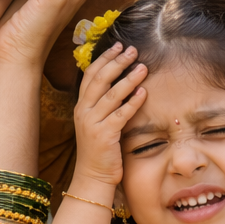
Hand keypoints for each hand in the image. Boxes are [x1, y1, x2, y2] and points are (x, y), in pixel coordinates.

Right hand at [72, 44, 146, 188]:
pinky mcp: (104, 135)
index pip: (90, 75)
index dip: (104, 58)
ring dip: (128, 79)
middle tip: (132, 50)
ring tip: (142, 67)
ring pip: (110, 94)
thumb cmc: (99, 149)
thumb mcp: (96, 122)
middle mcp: (83, 112)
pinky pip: (120, 114)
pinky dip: (132, 102)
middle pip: (99, 79)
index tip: (118, 46)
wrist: (93, 177)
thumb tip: (121, 83)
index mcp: (81, 106)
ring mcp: (92, 123)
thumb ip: (103, 104)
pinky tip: (143, 93)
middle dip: (117, 62)